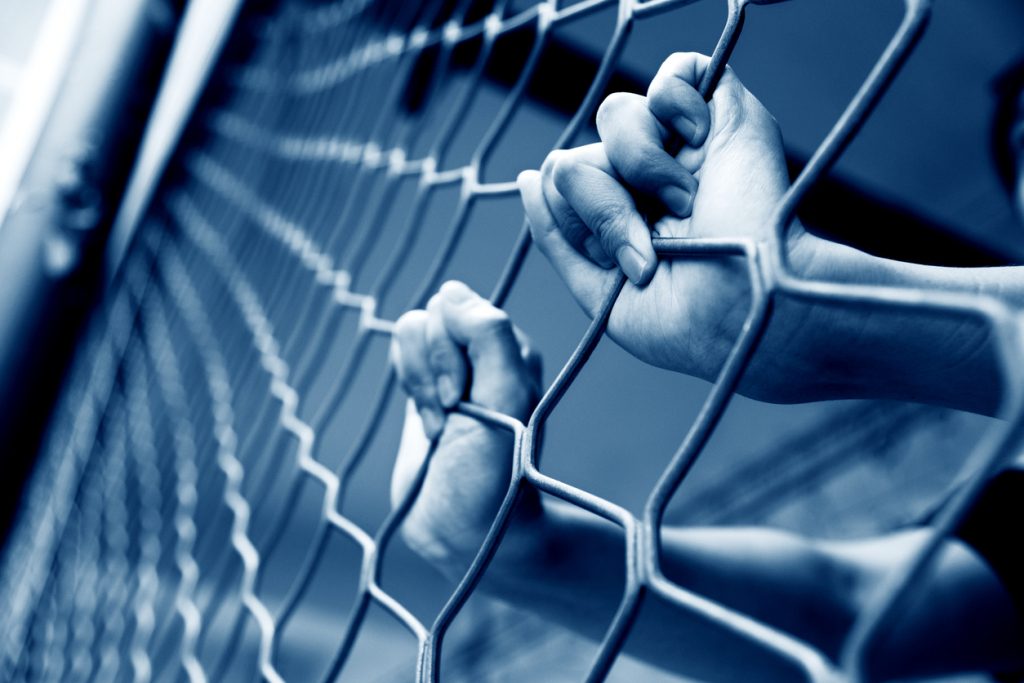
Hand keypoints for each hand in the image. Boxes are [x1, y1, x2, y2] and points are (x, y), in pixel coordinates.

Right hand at [390, 281, 541, 576]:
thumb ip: (489, 336)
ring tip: (440, 424)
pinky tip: (428, 424)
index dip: (450, 351)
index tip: (462, 400)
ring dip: (417, 381)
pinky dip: (407, 386)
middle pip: (431, 315)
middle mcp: (485, 352)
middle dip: (431, 369)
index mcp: (512, 349)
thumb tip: (451, 293)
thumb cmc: (494, 473)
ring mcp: (453, 367)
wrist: (465, 530)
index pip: (461, 307)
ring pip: (410, 330)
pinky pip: (401, 353)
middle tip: (452, 416)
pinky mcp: (425, 385)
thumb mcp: (505, 401)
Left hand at [518, 52, 829, 401]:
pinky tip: (696, 143)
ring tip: (685, 202)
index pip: (558, 185)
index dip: (577, 222)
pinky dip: (673, 101)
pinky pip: (674, 72)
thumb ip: (558, 238)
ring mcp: (683, 147)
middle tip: (651, 248)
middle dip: (602, 207)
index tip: (625, 266)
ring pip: (613, 114)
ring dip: (640, 166)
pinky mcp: (724, 115)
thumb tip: (528, 178)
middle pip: (576, 155)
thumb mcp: (601, 294)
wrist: (752, 313)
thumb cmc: (688, 322)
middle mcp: (645, 180)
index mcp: (619, 217)